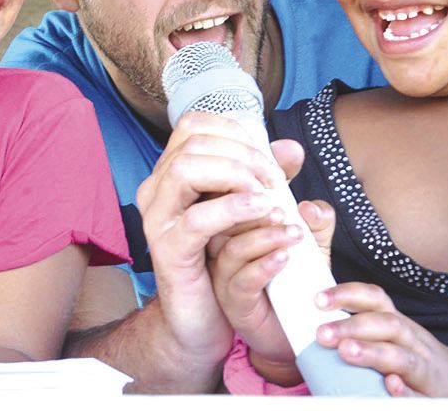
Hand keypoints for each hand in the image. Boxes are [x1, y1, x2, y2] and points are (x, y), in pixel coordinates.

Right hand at [133, 113, 289, 366]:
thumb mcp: (250, 215)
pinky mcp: (168, 251)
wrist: (199, 320)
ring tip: (270, 196)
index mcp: (171, 175)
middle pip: (192, 143)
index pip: (193, 126)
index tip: (268, 157)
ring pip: (185, 170)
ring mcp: (158, 220)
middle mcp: (156, 190)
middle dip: (242, 153)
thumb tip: (291, 148)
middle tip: (276, 179)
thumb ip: (268, 180)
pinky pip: (197, 220)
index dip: (235, 131)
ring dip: (235, 174)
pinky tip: (263, 214)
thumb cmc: (222, 263)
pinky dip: (235, 210)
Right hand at [209, 192, 334, 379]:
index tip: (276, 177)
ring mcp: (223, 276)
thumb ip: (316, 221)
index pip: (229, 197)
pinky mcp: (233, 303)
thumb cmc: (298, 282)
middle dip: (256, 207)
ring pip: (234, 248)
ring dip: (266, 236)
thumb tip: (311, 205)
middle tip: (284, 208)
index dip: (247, 183)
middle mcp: (221, 249)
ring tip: (295, 234)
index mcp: (233, 228)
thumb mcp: (312, 245)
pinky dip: (265, 266)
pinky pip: (243, 280)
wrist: (296, 333)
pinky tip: (284, 258)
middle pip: (225, 220)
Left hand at [316, 282, 447, 396]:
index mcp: (398, 324)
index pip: (375, 299)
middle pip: (386, 325)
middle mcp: (413, 340)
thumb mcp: (393, 336)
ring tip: (346, 351)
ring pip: (402, 357)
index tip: (318, 299)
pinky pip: (419, 394)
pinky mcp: (433, 396)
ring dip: (374, 353)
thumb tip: (318, 326)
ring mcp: (426, 368)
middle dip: (353, 326)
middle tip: (321, 333)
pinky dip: (405, 391)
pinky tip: (389, 386)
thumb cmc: (414, 358)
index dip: (348, 294)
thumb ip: (365, 329)